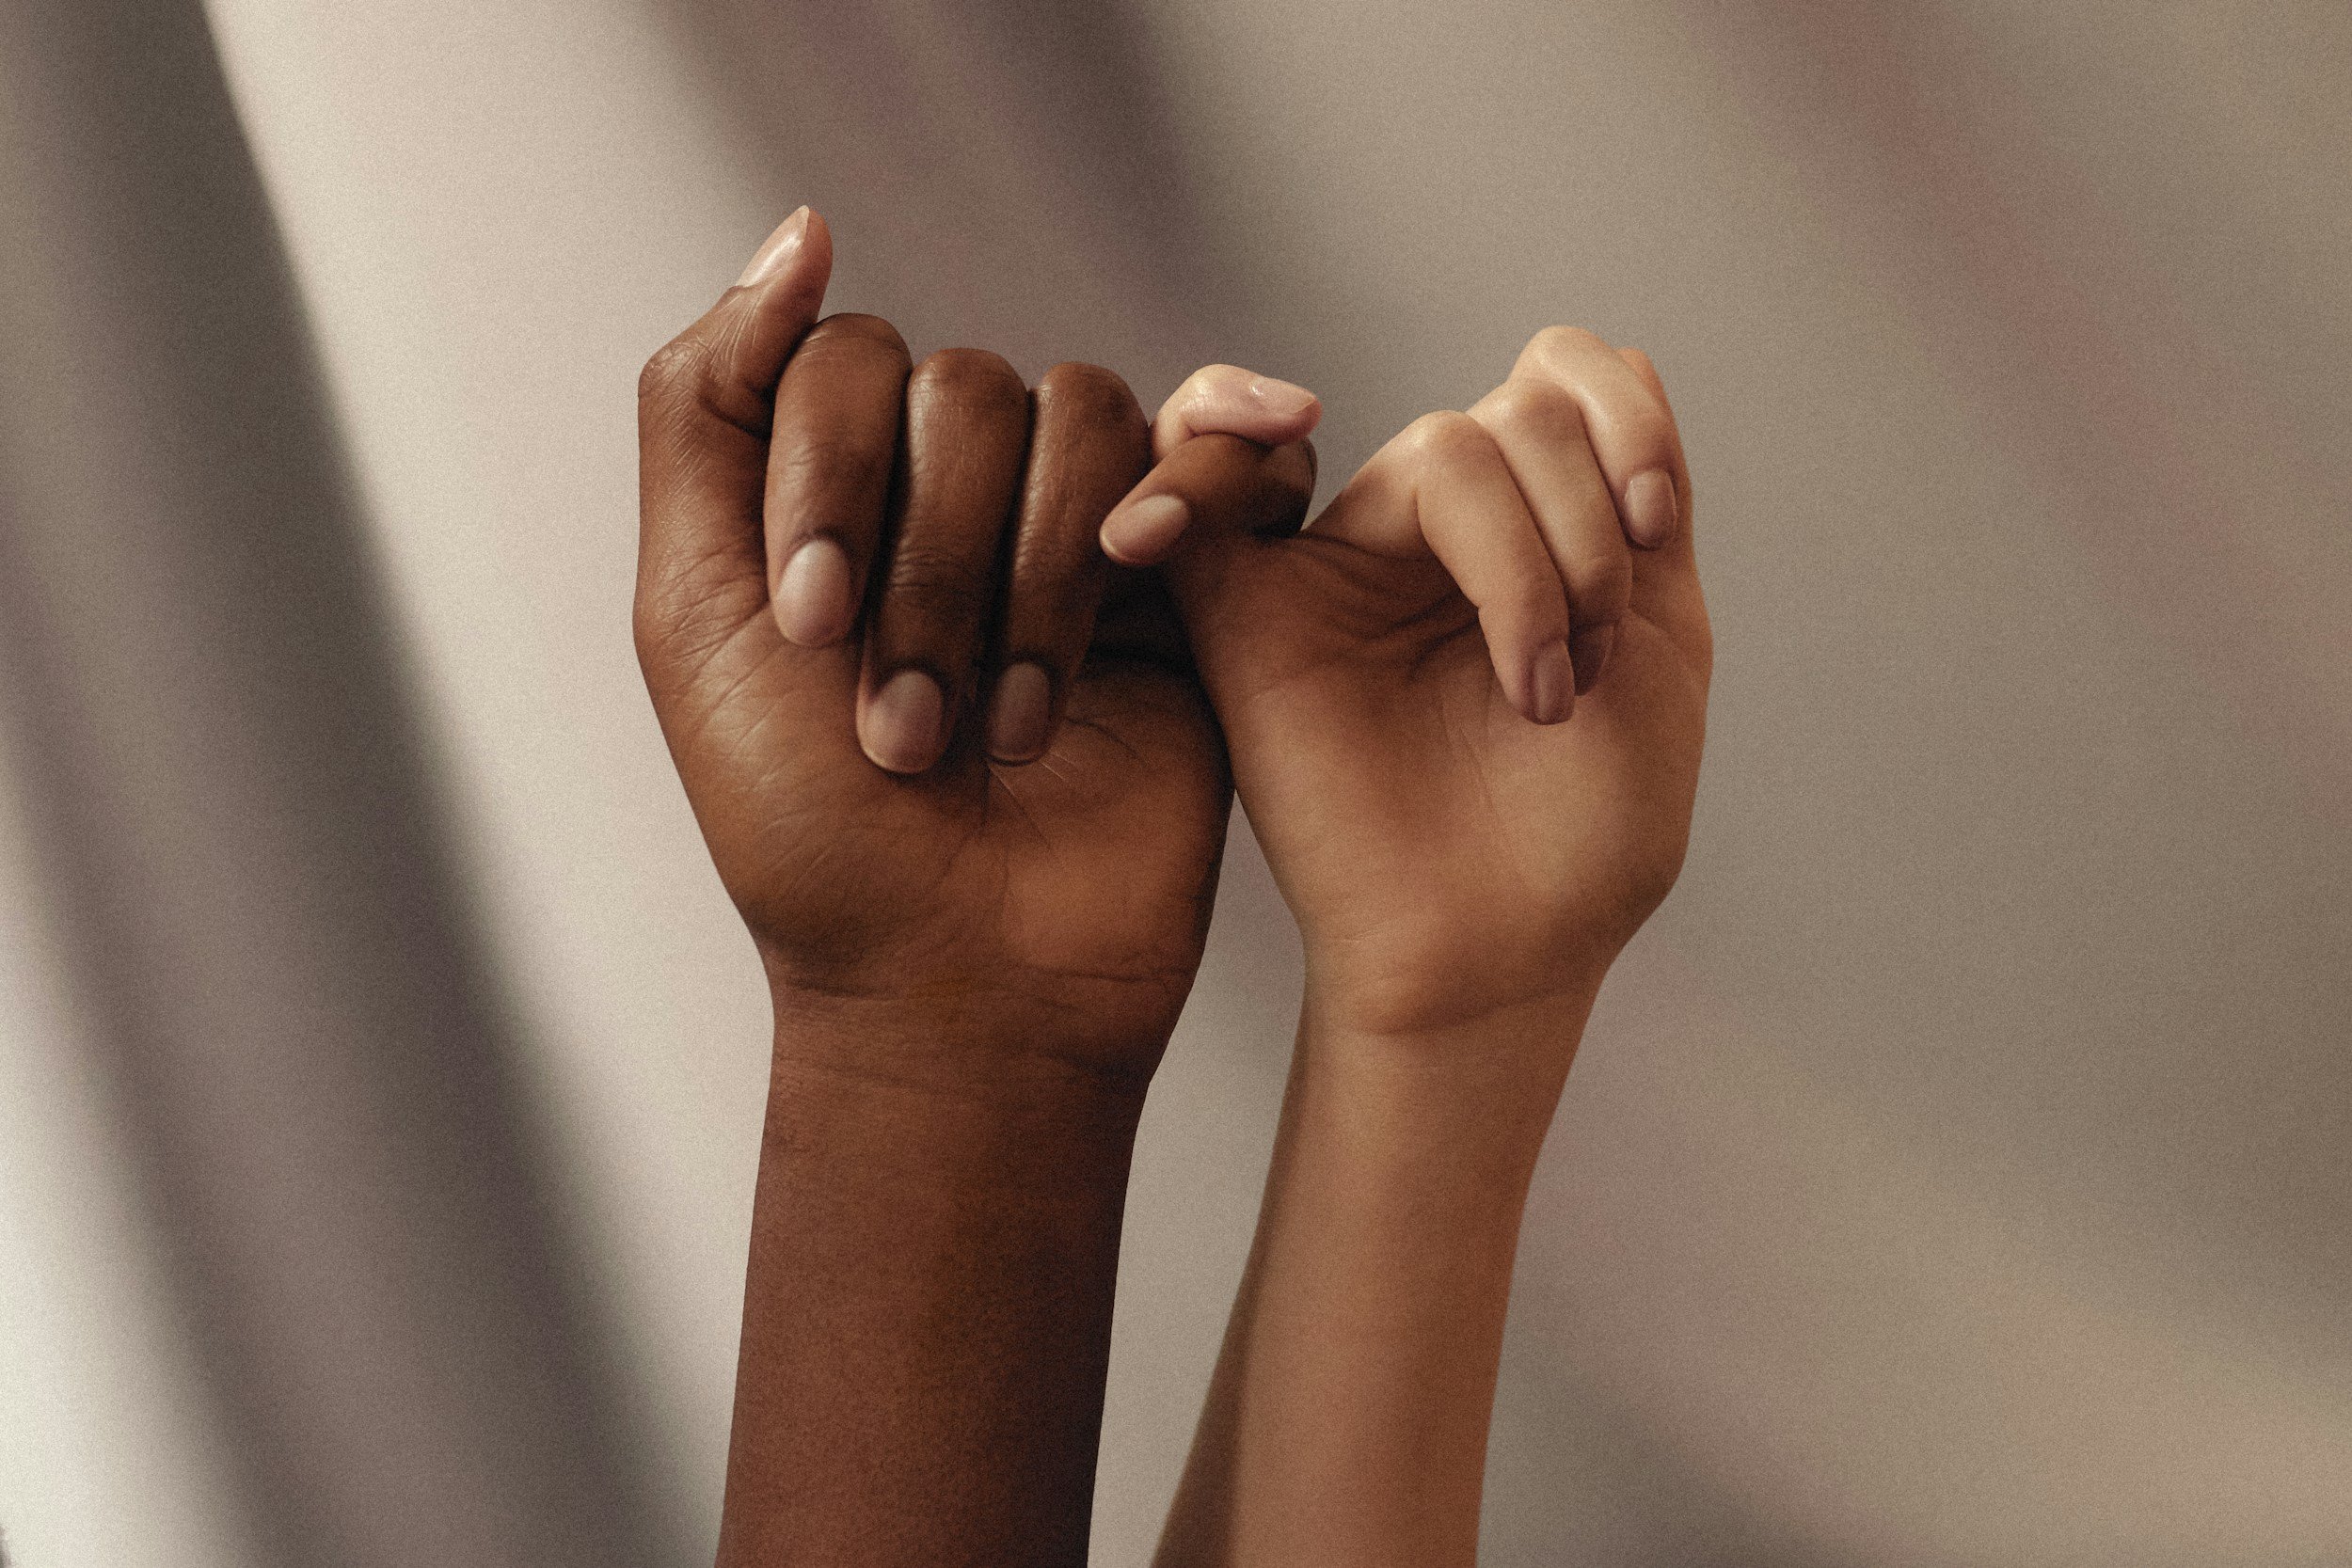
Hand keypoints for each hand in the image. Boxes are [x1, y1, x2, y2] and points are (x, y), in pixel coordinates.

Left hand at [634, 209, 1320, 1082]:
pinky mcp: (1195, 588)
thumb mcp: (692, 614)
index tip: (811, 631)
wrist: (960, 983)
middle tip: (907, 729)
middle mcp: (960, 493)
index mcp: (838, 490)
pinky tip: (1156, 556)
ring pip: (1087, 418)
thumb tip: (802, 231)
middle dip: (931, 568)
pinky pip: (1221, 455)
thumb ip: (707, 406)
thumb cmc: (810, 831)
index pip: (848, 361)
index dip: (832, 478)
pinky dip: (1196, 484)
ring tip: (1007, 731)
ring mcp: (1083, 533)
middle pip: (971, 391)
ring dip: (1036, 582)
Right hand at [1108, 333, 1709, 1040]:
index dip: (1625, 420)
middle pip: (1517, 414)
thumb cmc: (1586, 830)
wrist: (1506, 954)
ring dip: (1528, 564)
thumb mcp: (1660, 639)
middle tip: (1589, 670)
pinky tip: (1240, 467)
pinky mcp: (1250, 618)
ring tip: (1540, 692)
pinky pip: (1207, 497)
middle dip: (1587, 530)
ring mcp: (1345, 567)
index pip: (1565, 376)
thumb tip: (1611, 352)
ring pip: (1441, 451)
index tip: (1655, 531)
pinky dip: (1205, 454)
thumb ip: (1637, 498)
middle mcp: (1439, 532)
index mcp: (1537, 526)